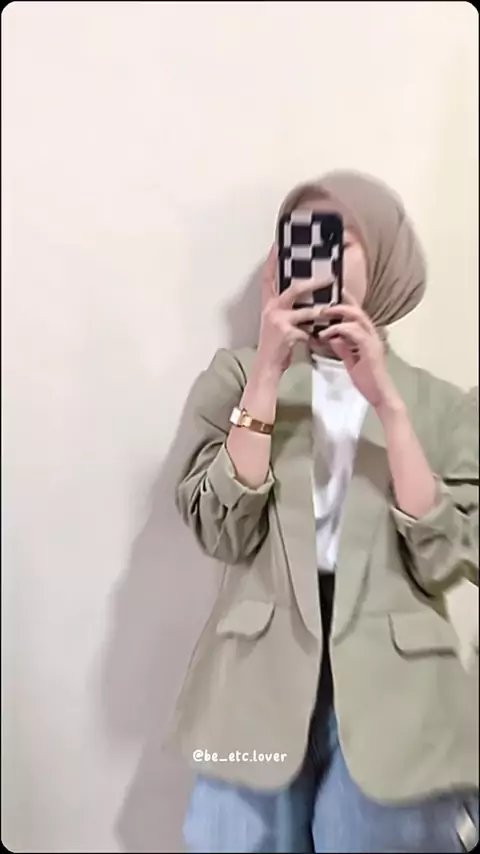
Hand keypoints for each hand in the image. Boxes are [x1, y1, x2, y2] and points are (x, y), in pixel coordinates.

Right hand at [257, 247, 328, 375]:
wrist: (268, 366)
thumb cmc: (276, 345)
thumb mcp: (278, 322)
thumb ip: (289, 309)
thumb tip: (309, 299)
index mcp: (268, 304)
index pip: (268, 278)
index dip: (273, 261)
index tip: (278, 245)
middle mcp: (271, 309)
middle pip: (293, 288)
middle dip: (313, 283)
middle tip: (330, 277)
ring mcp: (278, 321)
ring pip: (306, 310)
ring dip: (322, 311)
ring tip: (335, 308)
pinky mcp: (286, 333)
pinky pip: (308, 329)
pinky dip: (318, 333)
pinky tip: (324, 336)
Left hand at [318, 292, 401, 408]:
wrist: (381, 396)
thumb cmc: (368, 381)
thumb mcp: (351, 362)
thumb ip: (343, 348)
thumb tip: (332, 337)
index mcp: (368, 337)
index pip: (357, 314)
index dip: (345, 303)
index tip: (330, 296)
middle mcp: (372, 334)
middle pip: (357, 310)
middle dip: (339, 303)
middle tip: (321, 304)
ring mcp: (373, 340)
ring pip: (357, 317)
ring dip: (337, 313)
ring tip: (321, 314)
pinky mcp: (370, 348)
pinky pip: (354, 331)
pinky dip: (339, 329)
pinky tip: (326, 333)